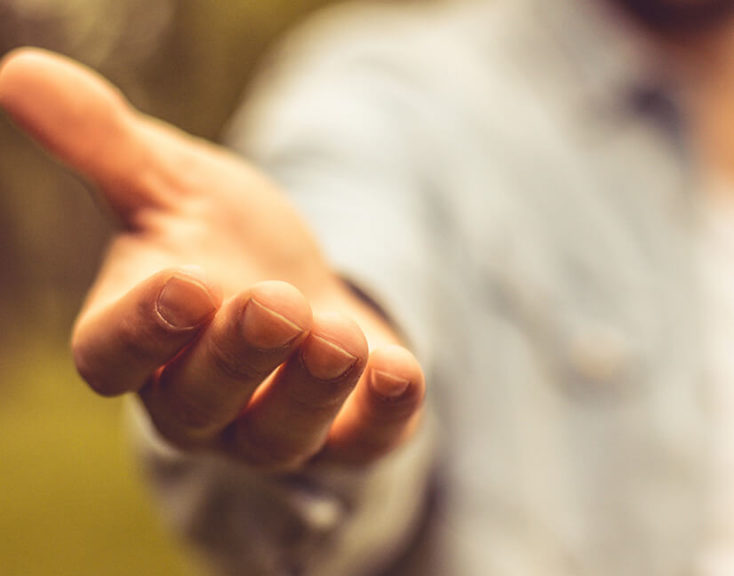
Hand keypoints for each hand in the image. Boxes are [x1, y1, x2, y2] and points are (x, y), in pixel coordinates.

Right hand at [0, 48, 424, 471]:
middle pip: (199, 403)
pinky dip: (381, 414)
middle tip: (273, 301)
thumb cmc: (220, 242)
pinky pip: (360, 442)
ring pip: (277, 436)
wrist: (299, 285)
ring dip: (307, 389)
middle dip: (237, 355)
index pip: (114, 356)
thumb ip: (104, 144)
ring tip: (334, 333)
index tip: (181, 282)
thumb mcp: (171, 184)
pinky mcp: (344, 432)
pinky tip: (400, 370)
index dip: (141, 329)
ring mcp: (271, 426)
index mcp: (142, 343)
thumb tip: (19, 71)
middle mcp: (198, 401)